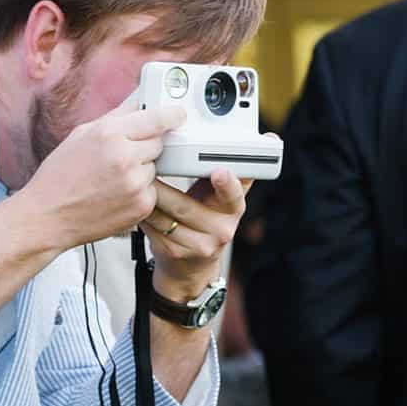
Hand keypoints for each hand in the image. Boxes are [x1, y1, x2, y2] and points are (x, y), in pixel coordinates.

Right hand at [23, 103, 176, 249]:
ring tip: (112, 180)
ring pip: (154, 168)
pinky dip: (139, 192)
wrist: (47, 216)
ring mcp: (134, 183)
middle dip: (145, 147)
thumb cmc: (59, 176)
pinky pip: (152, 191)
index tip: (178, 115)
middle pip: (158, 143)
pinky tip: (115, 195)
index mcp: (110, 134)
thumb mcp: (82, 134)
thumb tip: (139, 99)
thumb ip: (116, 116)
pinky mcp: (140, 206)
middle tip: (121, 157)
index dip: (171, 116)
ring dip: (141, 171)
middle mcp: (125, 156)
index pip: (157, 118)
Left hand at [144, 167, 248, 305]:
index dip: (226, 184)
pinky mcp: (176, 254)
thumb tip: (269, 140)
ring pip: (166, 218)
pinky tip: (137, 206)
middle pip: (186, 205)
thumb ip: (237, 171)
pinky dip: (143, 215)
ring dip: (149, 200)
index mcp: (234, 210)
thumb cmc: (208, 219)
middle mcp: (221, 231)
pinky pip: (153, 229)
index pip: (233, 195)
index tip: (219, 172)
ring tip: (138, 186)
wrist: (193, 265)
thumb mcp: (226, 197)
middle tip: (148, 171)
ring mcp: (198, 246)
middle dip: (164, 189)